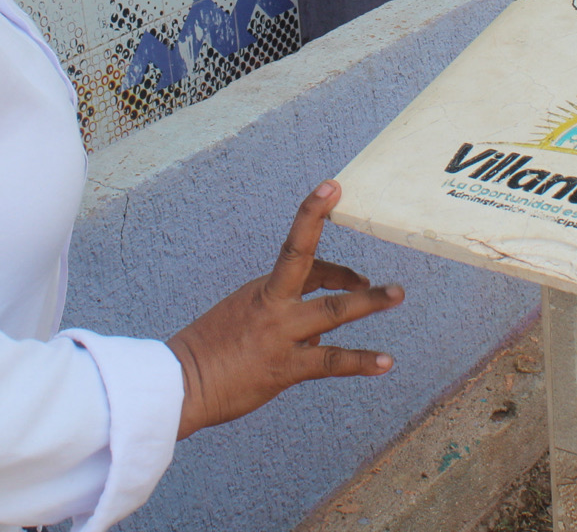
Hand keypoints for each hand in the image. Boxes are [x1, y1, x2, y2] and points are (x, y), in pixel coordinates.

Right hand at [166, 180, 402, 438]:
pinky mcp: (285, 367)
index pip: (299, 256)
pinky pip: (331, 361)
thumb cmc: (209, 352)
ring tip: (396, 294)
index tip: (332, 193)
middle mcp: (273, 305)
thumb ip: (284, 319)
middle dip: (349, 264)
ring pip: (333, 311)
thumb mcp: (243, 319)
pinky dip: (360, 361)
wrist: (180, 383)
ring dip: (369, 301)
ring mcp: (280, 334)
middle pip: (315, 270)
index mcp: (261, 290)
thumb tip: (320, 333)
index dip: (316, 224)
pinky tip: (385, 362)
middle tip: (379, 260)